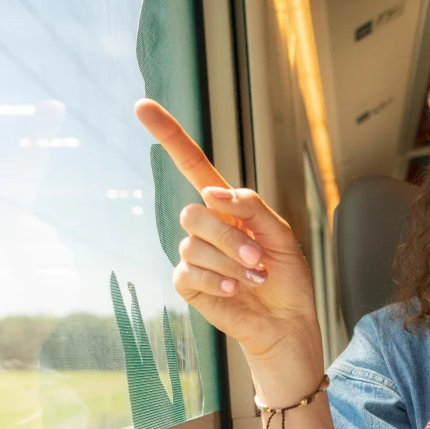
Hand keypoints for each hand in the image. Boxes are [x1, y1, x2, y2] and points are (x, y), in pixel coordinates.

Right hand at [135, 99, 317, 359]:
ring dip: (231, 263)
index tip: (142, 106)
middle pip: (194, 212)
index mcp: (228, 207)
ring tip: (255, 277)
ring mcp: (195, 255)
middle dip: (230, 237)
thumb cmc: (287, 277)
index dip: (169, 136)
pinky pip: (188, 273)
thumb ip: (251, 207)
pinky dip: (217, 281)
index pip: (192, 165)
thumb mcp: (281, 234)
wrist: (287, 322)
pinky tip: (235, 291)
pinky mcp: (189, 284)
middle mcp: (207, 227)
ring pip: (194, 245)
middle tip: (258, 257)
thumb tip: (212, 192)